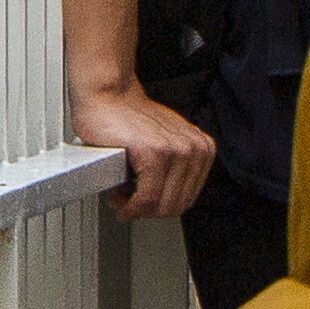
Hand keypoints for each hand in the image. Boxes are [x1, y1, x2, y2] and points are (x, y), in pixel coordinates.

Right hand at [71, 75, 215, 219]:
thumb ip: (174, 167)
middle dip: (149, 213)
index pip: (188, 197)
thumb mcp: (165, 142)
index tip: (142, 206)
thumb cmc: (127, 121)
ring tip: (120, 198)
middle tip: (127, 206)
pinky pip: (147, 197)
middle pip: (178, 204)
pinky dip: (131, 207)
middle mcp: (195, 149)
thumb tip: (166, 202)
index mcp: (202, 149)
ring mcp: (177, 150)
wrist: (107, 96)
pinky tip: (119, 202)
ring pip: (163, 204)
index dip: (161, 208)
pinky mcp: (155, 152)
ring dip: (137, 210)